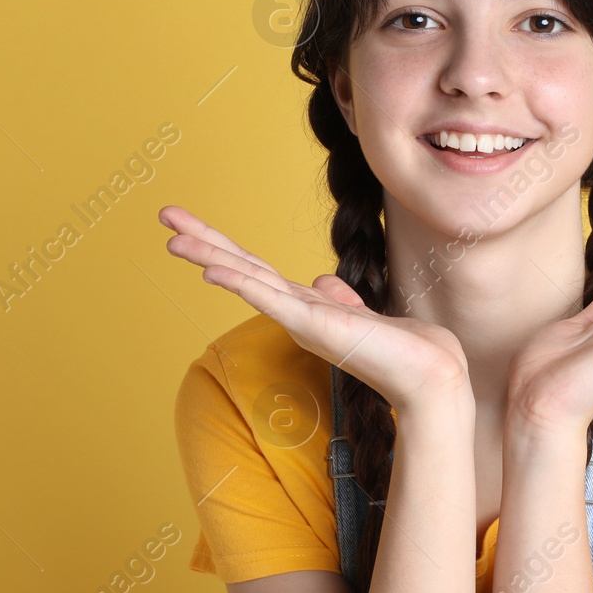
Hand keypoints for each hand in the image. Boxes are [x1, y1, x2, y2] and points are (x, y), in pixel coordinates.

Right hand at [159, 205, 471, 416]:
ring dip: (209, 258)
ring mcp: (301, 319)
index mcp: (304, 306)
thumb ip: (339, 298)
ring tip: (172, 239)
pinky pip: (270, 300)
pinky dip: (241, 284)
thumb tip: (321, 280)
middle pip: (239, 268)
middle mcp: (295, 311)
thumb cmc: (401, 350)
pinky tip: (214, 270)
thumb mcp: (362, 313)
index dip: (221, 246)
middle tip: (164, 216)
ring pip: (246, 279)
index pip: (254, 269)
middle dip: (202, 242)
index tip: (189, 224)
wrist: (429, 376)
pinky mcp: (314, 326)